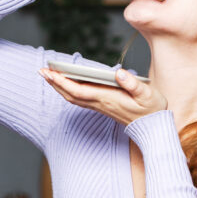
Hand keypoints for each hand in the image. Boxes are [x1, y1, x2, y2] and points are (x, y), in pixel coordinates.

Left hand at [39, 67, 167, 126]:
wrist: (154, 127)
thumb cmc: (152, 109)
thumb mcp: (147, 94)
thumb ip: (133, 84)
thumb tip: (119, 73)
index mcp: (109, 99)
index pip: (79, 91)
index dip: (63, 82)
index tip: (51, 72)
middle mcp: (101, 104)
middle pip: (71, 95)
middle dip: (55, 83)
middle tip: (42, 70)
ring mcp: (100, 106)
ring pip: (73, 98)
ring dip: (59, 87)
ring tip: (49, 74)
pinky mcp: (103, 106)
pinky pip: (80, 99)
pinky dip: (69, 90)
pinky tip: (65, 83)